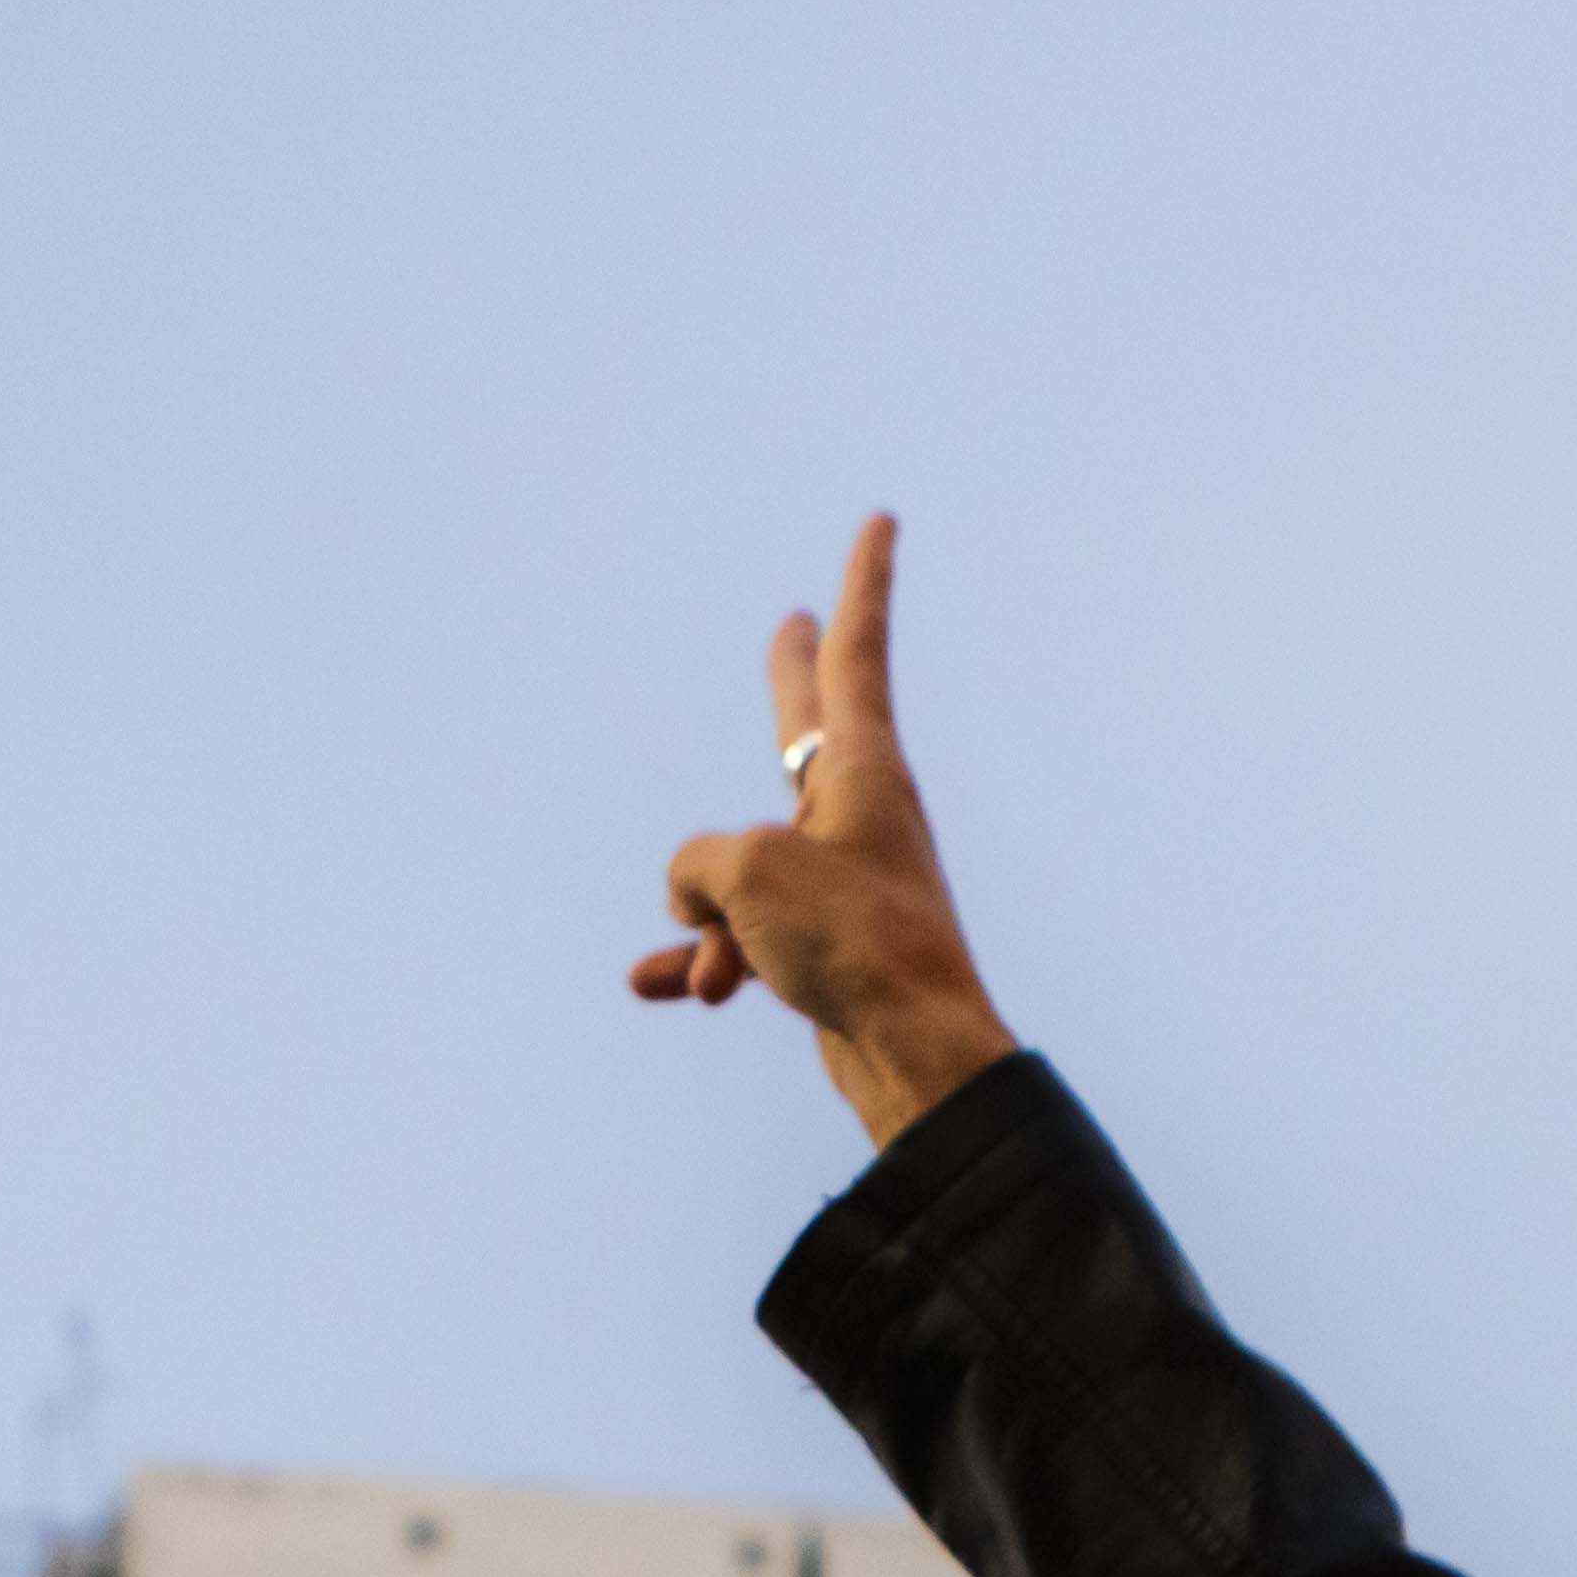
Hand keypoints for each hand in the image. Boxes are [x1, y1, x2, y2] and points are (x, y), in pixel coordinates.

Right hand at [628, 515, 1022, 1147]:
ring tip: (718, 969)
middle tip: (794, 622)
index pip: (856, 651)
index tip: (884, 522)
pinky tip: (664, 988)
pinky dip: (704, 962)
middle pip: (806, 728)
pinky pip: (743, 938)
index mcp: (864, 769)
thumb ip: (699, 859)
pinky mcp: (827, 946)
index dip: (863, 581)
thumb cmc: (849, 943)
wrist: (912, 1054)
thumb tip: (694, 900)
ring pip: (743, 870)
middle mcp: (860, 814)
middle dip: (789, 679)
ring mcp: (843, 879)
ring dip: (710, 922)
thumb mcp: (745, 872)